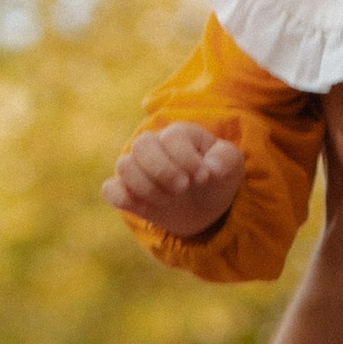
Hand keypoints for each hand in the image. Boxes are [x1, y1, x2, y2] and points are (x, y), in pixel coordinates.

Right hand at [104, 121, 244, 239]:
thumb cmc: (216, 177)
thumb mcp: (231, 166)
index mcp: (178, 135)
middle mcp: (153, 146)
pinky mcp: (126, 191)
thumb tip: (211, 169)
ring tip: (168, 200)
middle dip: (163, 171)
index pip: (171, 137)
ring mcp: (137, 168)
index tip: (203, 177)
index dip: (186, 158)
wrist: (204, 205)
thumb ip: (225, 160)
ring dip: (147, 187)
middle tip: (183, 189)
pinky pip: (111, 190)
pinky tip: (146, 208)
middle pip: (141, 145)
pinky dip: (124, 199)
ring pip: (124, 166)